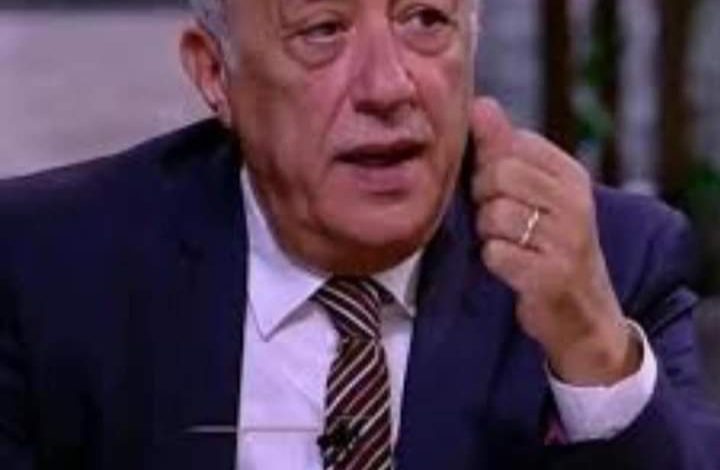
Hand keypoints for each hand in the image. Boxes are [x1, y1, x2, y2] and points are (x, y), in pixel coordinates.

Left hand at [470, 97, 640, 385]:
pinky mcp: (549, 275)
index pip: (510, 145)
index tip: (503, 191)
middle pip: (497, 176)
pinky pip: (495, 253)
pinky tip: (513, 267)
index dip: (490, 167)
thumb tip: (479, 104)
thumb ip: (504, 148)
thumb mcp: (536, 192)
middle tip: (503, 222)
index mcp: (570, 174)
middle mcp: (575, 201)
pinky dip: (494, 261)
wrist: (583, 313)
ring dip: (489, 234)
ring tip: (512, 245)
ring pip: (493, 216)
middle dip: (485, 200)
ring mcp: (566, 239)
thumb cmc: (549, 244)